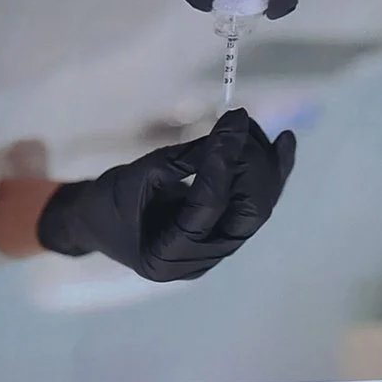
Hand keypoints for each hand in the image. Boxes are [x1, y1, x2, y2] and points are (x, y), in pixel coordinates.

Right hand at [36, 111, 296, 279]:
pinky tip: (285, 142)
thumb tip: (228, 134)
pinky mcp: (225, 232)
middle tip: (239, 122)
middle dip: (250, 163)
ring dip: (261, 162)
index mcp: (166, 258)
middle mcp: (199, 261)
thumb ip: (177, 161)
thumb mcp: (132, 178)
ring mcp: (216, 249)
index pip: (206, 209)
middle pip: (245, 214)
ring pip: (257, 207)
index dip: (222, 164)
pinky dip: (270, 172)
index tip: (232, 121)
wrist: (96, 223)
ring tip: (247, 123)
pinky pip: (255, 203)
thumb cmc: (105, 203)